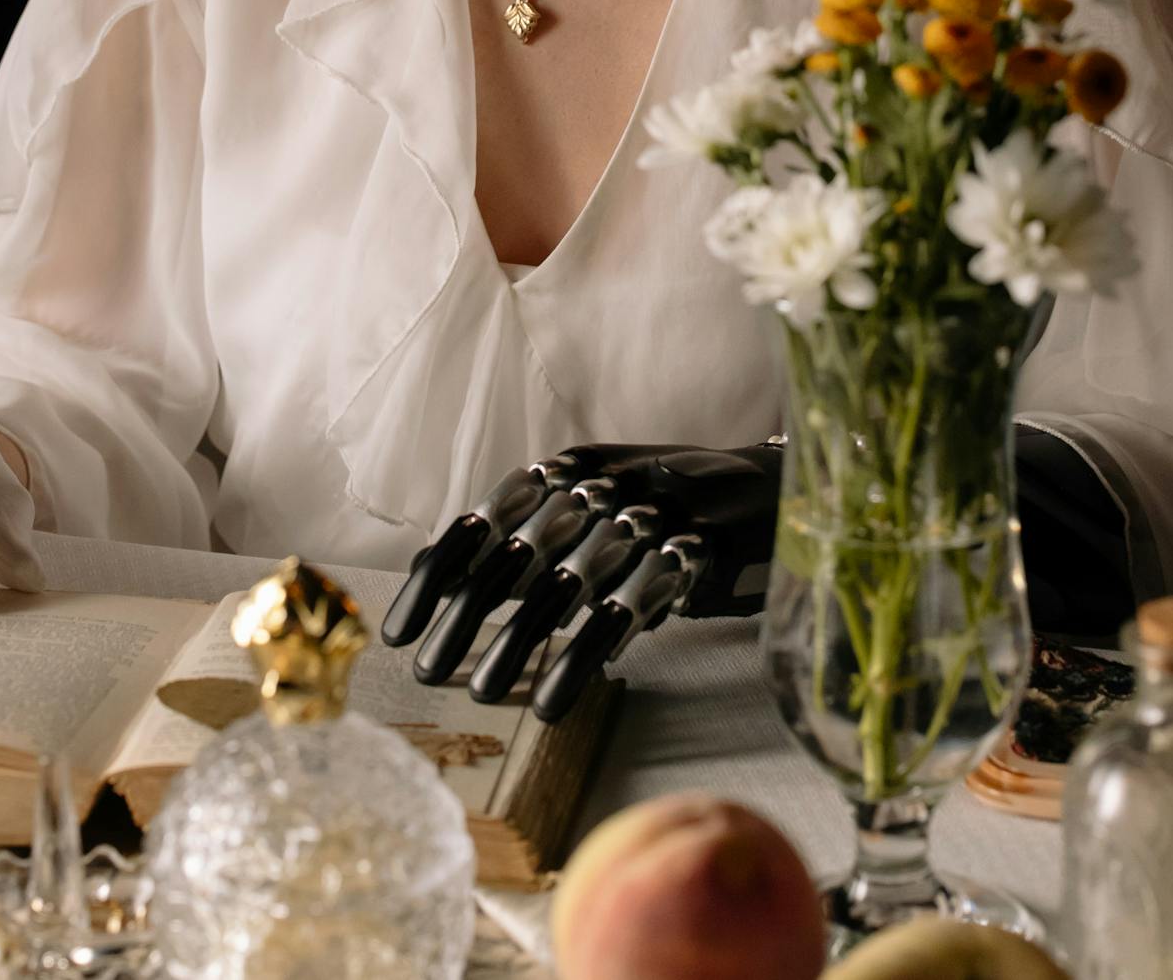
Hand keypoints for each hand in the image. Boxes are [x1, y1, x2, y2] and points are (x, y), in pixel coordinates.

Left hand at [381, 441, 782, 719]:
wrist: (771, 482)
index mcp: (565, 472)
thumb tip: (452, 578)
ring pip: (563, 589)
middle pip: (512, 557)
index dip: (436, 577)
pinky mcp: (687, 555)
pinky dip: (581, 660)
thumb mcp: (597, 499)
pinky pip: (622, 615)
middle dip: (464, 618)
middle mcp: (597, 488)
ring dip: (516, 644)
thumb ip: (536, 532)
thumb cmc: (666, 506)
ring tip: (484, 690)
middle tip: (429, 671)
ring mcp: (644, 518)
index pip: (482, 523)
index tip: (401, 629)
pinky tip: (555, 700)